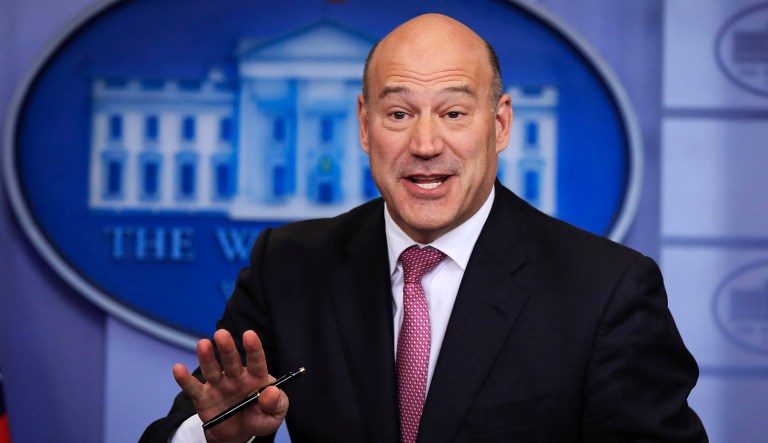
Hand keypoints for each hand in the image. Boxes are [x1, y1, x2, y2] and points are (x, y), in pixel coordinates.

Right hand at [173, 329, 287, 442]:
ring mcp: (218, 385)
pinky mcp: (203, 398)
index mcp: (256, 377)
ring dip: (207, 357)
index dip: (253, 348)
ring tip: (203, 344)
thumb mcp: (274, 415)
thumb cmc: (260, 418)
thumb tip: (272, 392)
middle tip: (221, 334)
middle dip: (227, 348)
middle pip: (231, 360)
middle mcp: (236, 377)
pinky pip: (193, 388)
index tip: (249, 334)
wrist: (239, 434)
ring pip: (212, 369)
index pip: (256, 361)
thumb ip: (276, 404)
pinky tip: (178, 369)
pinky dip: (185, 379)